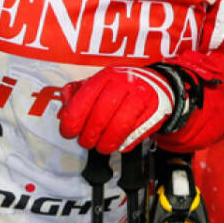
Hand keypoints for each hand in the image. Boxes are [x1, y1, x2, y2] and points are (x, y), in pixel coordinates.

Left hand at [58, 65, 179, 153]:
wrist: (158, 84)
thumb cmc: (124, 86)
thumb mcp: (100, 82)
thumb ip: (78, 94)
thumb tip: (64, 109)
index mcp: (107, 75)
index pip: (84, 99)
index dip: (72, 120)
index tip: (68, 132)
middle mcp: (125, 83)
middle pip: (101, 115)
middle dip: (89, 135)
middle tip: (86, 142)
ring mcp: (142, 96)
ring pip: (120, 125)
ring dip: (107, 142)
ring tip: (102, 146)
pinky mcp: (156, 110)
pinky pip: (137, 132)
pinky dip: (125, 143)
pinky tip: (120, 142)